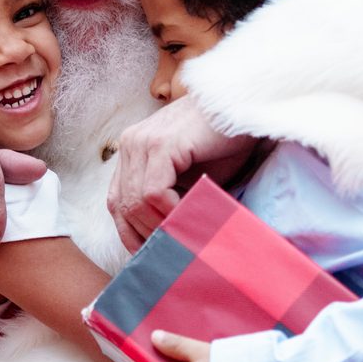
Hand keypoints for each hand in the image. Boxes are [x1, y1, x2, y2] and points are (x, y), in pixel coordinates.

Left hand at [109, 95, 252, 251]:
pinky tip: (188, 215)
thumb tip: (164, 242)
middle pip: (123, 205)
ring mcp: (142, 142)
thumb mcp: (190, 178)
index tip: (152, 254)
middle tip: (172, 252)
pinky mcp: (161, 144)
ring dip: (160, 225)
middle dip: (147, 235)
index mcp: (132, 151)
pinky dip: (169, 211)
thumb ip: (171, 201)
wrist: (245, 107)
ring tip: (184, 235)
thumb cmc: (223, 143)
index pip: (117, 202)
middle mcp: (130, 145)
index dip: (130, 233)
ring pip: (136, 202)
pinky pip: (154, 192)